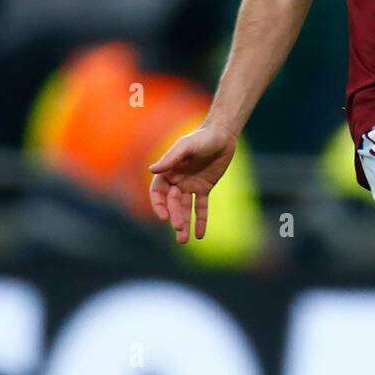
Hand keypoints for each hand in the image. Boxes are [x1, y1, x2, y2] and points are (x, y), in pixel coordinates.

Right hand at [148, 122, 237, 243]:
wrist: (222, 135)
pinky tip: (199, 235)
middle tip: (179, 230)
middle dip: (175, 217)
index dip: (159, 206)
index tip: (165, 217)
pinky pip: (200, 207)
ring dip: (184, 224)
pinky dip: (200, 221)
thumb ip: (170, 158)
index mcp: (168, 172)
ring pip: (184, 209)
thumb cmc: (201, 137)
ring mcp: (190, 186)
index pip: (158, 193)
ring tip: (184, 240)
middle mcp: (176, 181)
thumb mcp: (186, 146)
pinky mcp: (204, 188)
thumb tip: (152, 170)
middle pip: (172, 204)